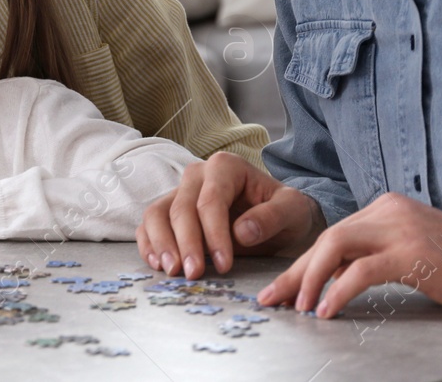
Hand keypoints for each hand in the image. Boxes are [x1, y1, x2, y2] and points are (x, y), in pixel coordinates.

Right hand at [136, 151, 322, 278]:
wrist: (277, 215)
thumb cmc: (284, 210)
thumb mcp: (292, 210)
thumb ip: (272, 217)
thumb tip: (242, 232)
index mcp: (225, 167)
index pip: (211, 201)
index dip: (214, 234)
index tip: (224, 265)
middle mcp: (196, 175)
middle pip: (181, 208)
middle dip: (186, 243)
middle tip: (194, 274)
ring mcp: (179, 192)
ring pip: (157, 214)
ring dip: (161, 244)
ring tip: (173, 272)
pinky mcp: (169, 211)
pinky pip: (149, 225)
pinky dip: (149, 244)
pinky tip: (158, 265)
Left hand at [258, 192, 441, 323]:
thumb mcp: (419, 256)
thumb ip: (382, 259)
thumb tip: (342, 282)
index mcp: (389, 209)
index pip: (334, 236)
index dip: (303, 264)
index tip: (282, 289)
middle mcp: (390, 210)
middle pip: (325, 239)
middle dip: (294, 272)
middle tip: (272, 300)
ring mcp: (401, 228)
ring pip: (334, 248)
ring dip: (308, 280)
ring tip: (297, 309)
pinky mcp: (413, 253)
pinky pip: (360, 271)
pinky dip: (337, 292)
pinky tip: (327, 312)